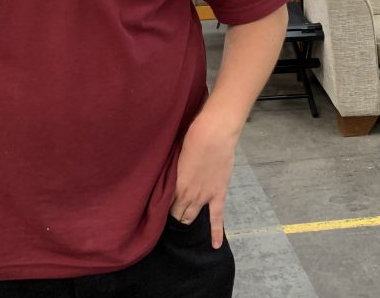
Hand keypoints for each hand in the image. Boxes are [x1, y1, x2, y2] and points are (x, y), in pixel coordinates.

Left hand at [169, 112, 237, 248]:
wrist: (212, 135)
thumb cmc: (193, 138)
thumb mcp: (176, 155)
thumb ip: (174, 170)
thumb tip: (173, 174)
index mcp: (173, 185)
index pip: (165, 204)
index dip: (164, 206)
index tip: (162, 207)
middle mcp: (186, 195)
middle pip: (178, 213)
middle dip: (175, 214)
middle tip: (176, 212)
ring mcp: (203, 197)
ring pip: (191, 217)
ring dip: (188, 218)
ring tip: (187, 219)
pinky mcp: (217, 196)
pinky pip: (217, 219)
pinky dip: (216, 233)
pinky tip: (215, 245)